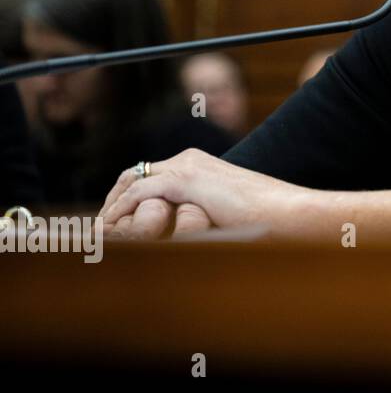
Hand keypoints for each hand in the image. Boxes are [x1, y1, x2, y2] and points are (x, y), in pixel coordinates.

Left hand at [100, 149, 306, 239]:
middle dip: (114, 200)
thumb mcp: (224, 211)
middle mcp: (190, 159)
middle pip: (135, 174)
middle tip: (101, 229)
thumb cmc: (266, 218)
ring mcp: (187, 166)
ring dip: (113, 207)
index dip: (128, 197)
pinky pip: (140, 193)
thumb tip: (180, 231)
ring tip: (101, 233)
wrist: (287, 212)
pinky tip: (112, 230)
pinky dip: (121, 211)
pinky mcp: (187, 180)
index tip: (116, 223)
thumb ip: (199, 211)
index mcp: (200, 164)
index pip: (151, 175)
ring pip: (132, 182)